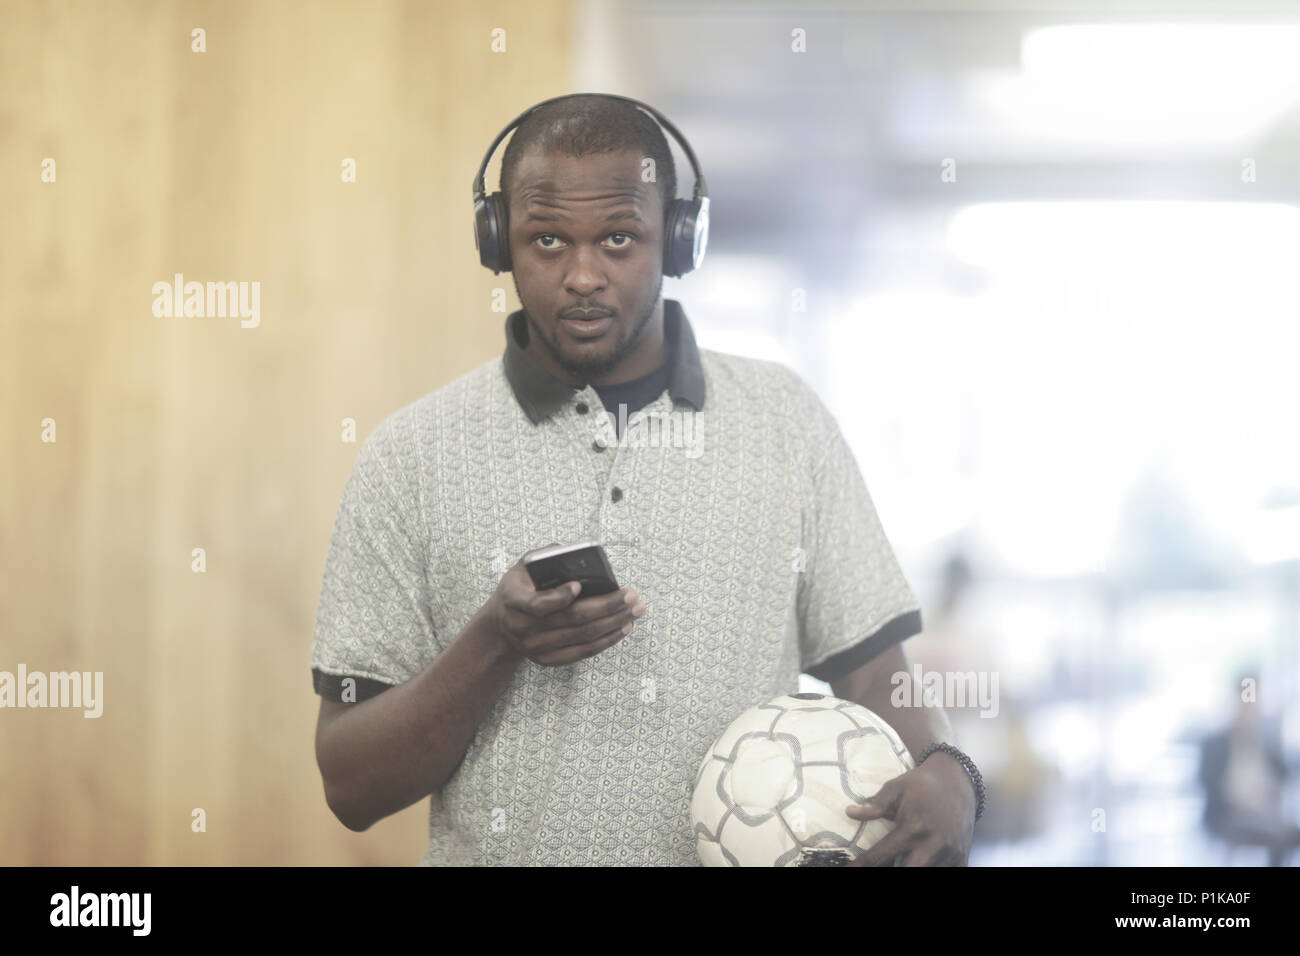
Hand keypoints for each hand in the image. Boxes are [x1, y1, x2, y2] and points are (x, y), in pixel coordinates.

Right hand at [485, 545, 645, 666]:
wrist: (500, 628)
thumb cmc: (517, 591)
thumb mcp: (520, 570)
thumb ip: (543, 558)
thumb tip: (572, 553)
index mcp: (515, 602)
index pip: (539, 604)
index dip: (560, 597)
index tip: (580, 584)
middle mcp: (525, 628)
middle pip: (573, 619)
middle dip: (607, 606)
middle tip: (631, 595)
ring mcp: (538, 647)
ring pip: (583, 637)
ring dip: (614, 623)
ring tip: (635, 609)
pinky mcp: (550, 659)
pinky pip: (583, 652)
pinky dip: (606, 640)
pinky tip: (623, 627)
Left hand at [844, 752, 975, 865]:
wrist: (958, 779)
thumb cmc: (922, 783)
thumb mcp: (896, 787)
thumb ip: (875, 804)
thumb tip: (849, 812)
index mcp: (912, 827)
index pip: (881, 855)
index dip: (863, 865)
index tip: (849, 868)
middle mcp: (932, 844)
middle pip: (907, 871)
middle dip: (890, 872)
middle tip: (877, 868)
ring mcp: (950, 853)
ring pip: (927, 874)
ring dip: (911, 869)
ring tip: (898, 862)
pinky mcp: (962, 857)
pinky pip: (950, 873)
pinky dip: (935, 870)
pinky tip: (923, 863)